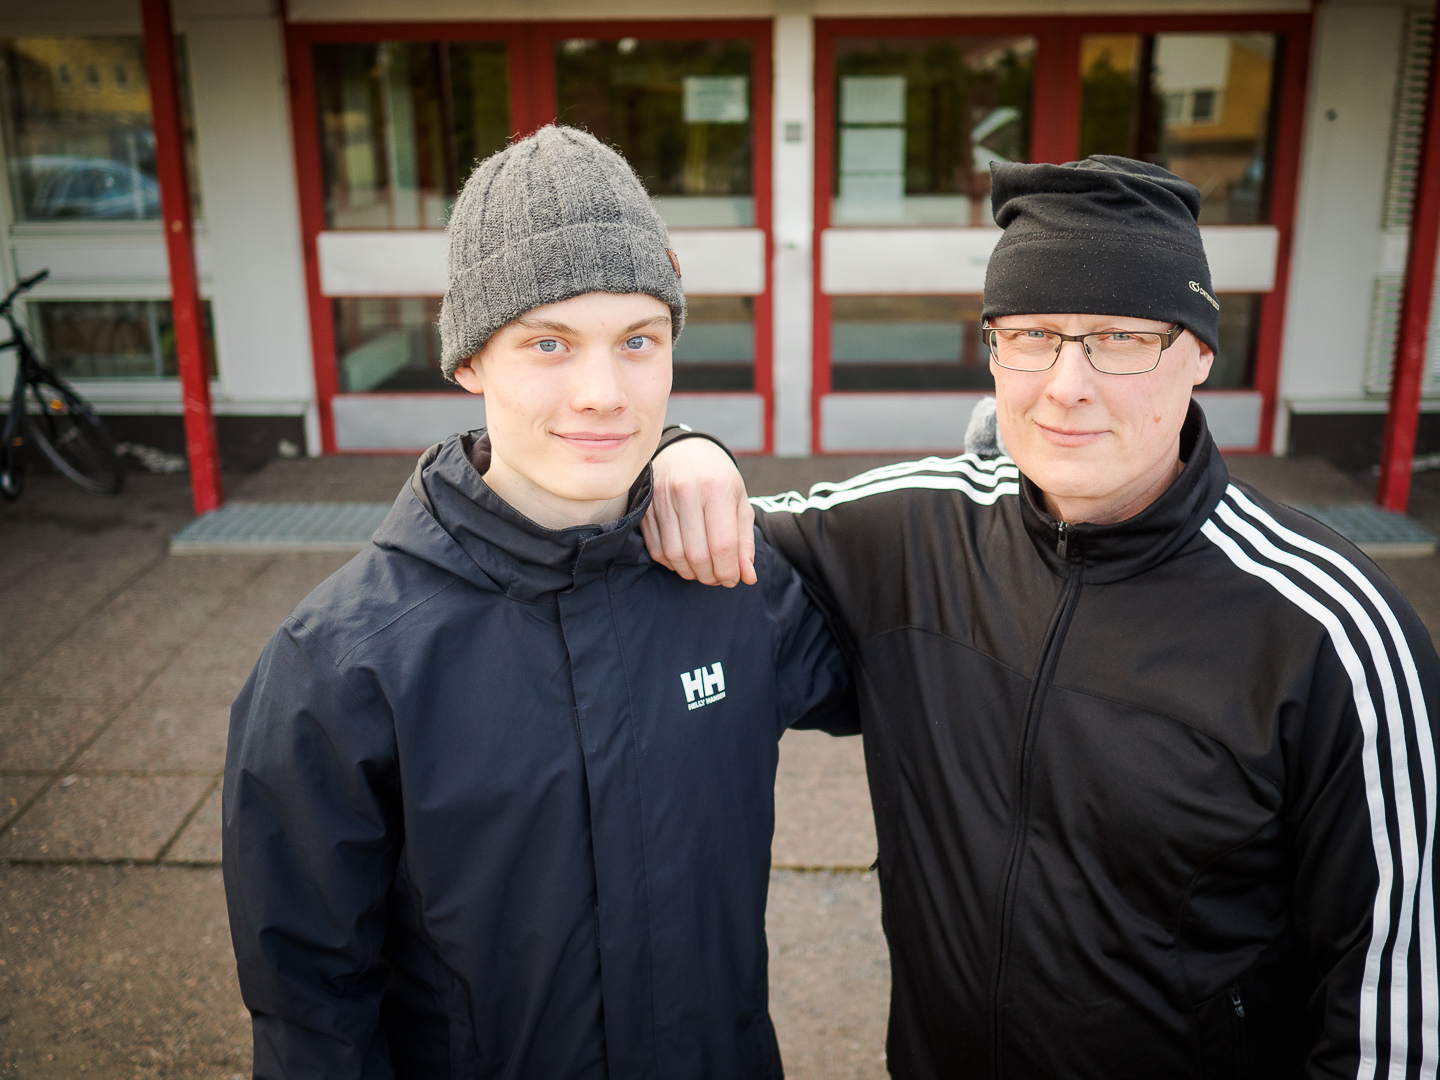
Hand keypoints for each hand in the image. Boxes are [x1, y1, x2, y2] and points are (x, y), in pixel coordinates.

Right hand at [643, 438, 756, 586]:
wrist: (686, 451)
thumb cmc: (719, 479)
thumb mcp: (740, 503)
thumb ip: (744, 541)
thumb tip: (747, 577)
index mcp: (716, 488)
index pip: (722, 544)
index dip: (729, 570)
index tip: (733, 579)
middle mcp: (686, 491)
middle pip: (697, 554)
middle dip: (710, 576)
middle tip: (718, 578)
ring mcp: (661, 498)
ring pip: (674, 555)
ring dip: (690, 573)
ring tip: (703, 571)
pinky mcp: (645, 507)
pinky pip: (656, 549)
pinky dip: (672, 563)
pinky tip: (685, 561)